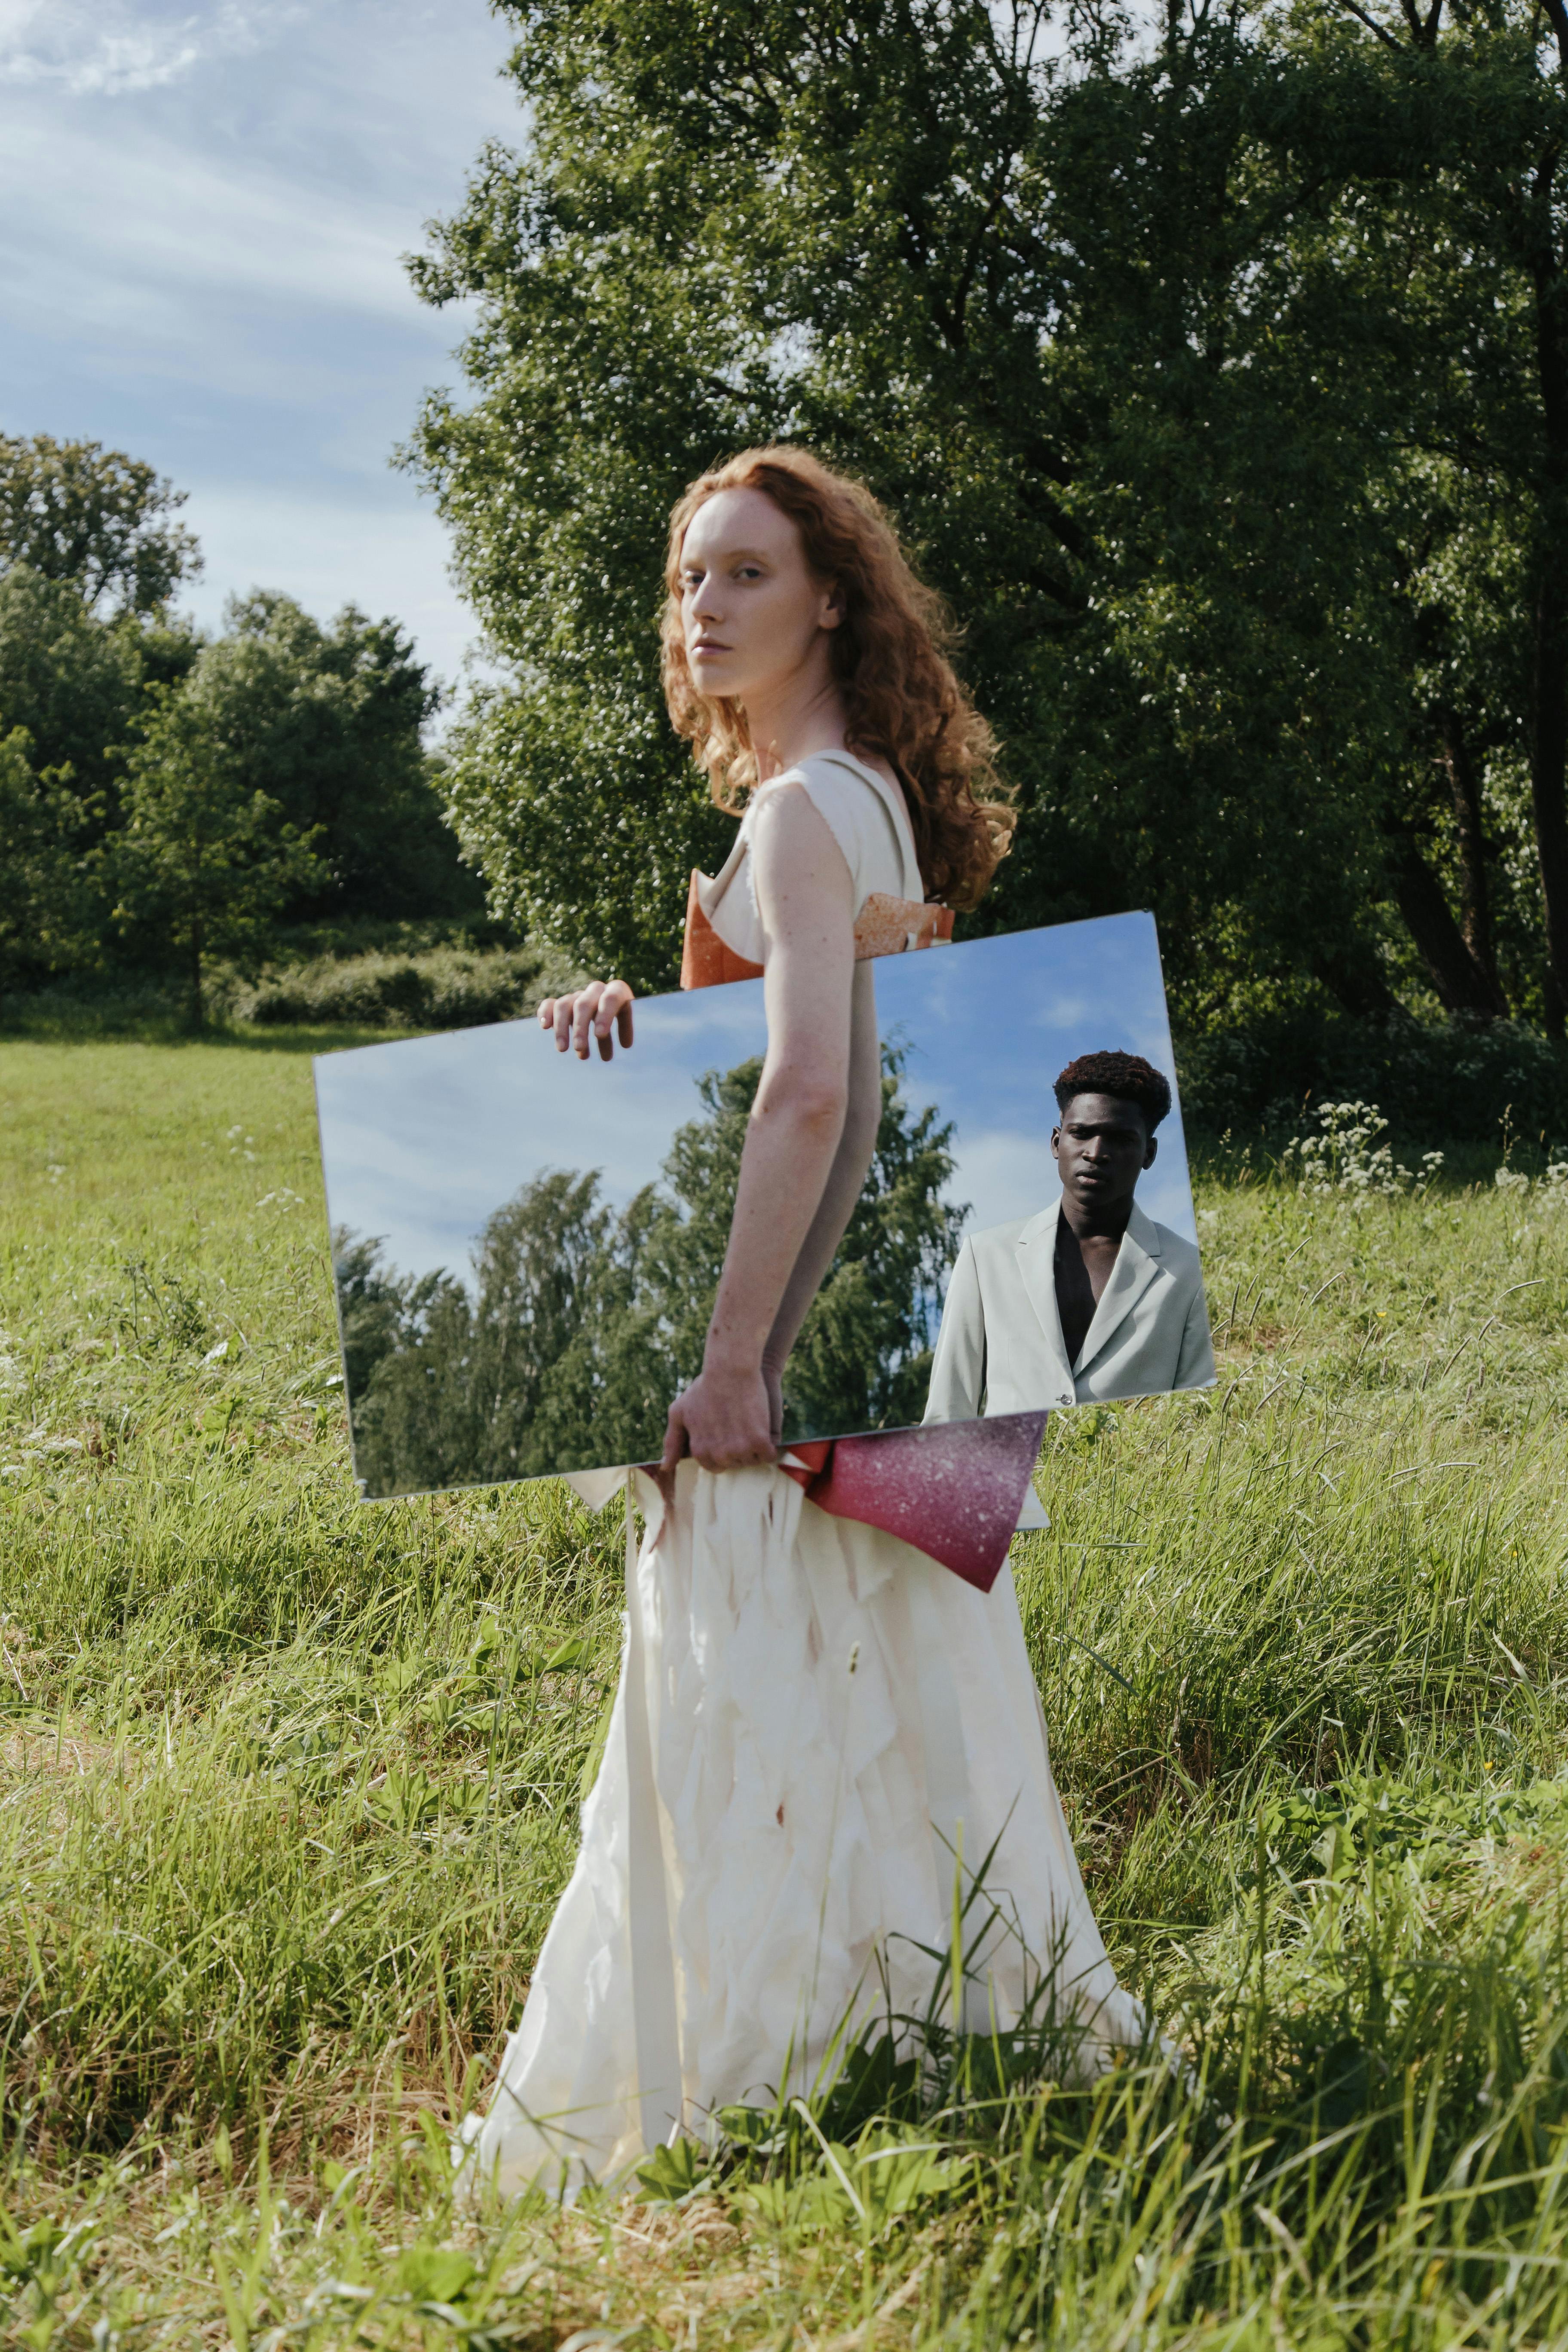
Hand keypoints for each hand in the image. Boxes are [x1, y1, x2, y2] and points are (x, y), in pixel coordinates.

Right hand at [538, 979, 633, 1060]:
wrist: (611, 1011)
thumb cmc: (625, 1019)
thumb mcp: (631, 1020)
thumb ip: (626, 1029)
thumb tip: (625, 1044)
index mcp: (617, 991)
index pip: (611, 998)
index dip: (604, 1015)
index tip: (599, 1035)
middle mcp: (596, 990)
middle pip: (584, 1005)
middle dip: (580, 1027)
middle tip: (579, 1048)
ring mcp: (578, 996)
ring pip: (564, 1005)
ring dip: (562, 1028)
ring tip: (563, 1050)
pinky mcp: (563, 1004)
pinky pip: (550, 1004)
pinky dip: (545, 1012)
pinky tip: (544, 1026)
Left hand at [661, 1360, 776, 1475]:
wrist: (729, 1370)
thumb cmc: (704, 1388)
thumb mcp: (679, 1413)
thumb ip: (672, 1442)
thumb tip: (665, 1467)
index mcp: (700, 1451)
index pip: (715, 1466)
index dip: (722, 1450)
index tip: (726, 1434)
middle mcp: (719, 1455)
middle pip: (734, 1464)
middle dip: (738, 1450)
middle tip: (740, 1427)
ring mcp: (739, 1450)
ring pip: (752, 1461)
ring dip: (754, 1449)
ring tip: (751, 1425)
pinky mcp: (759, 1442)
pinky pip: (768, 1455)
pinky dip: (769, 1446)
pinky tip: (764, 1430)